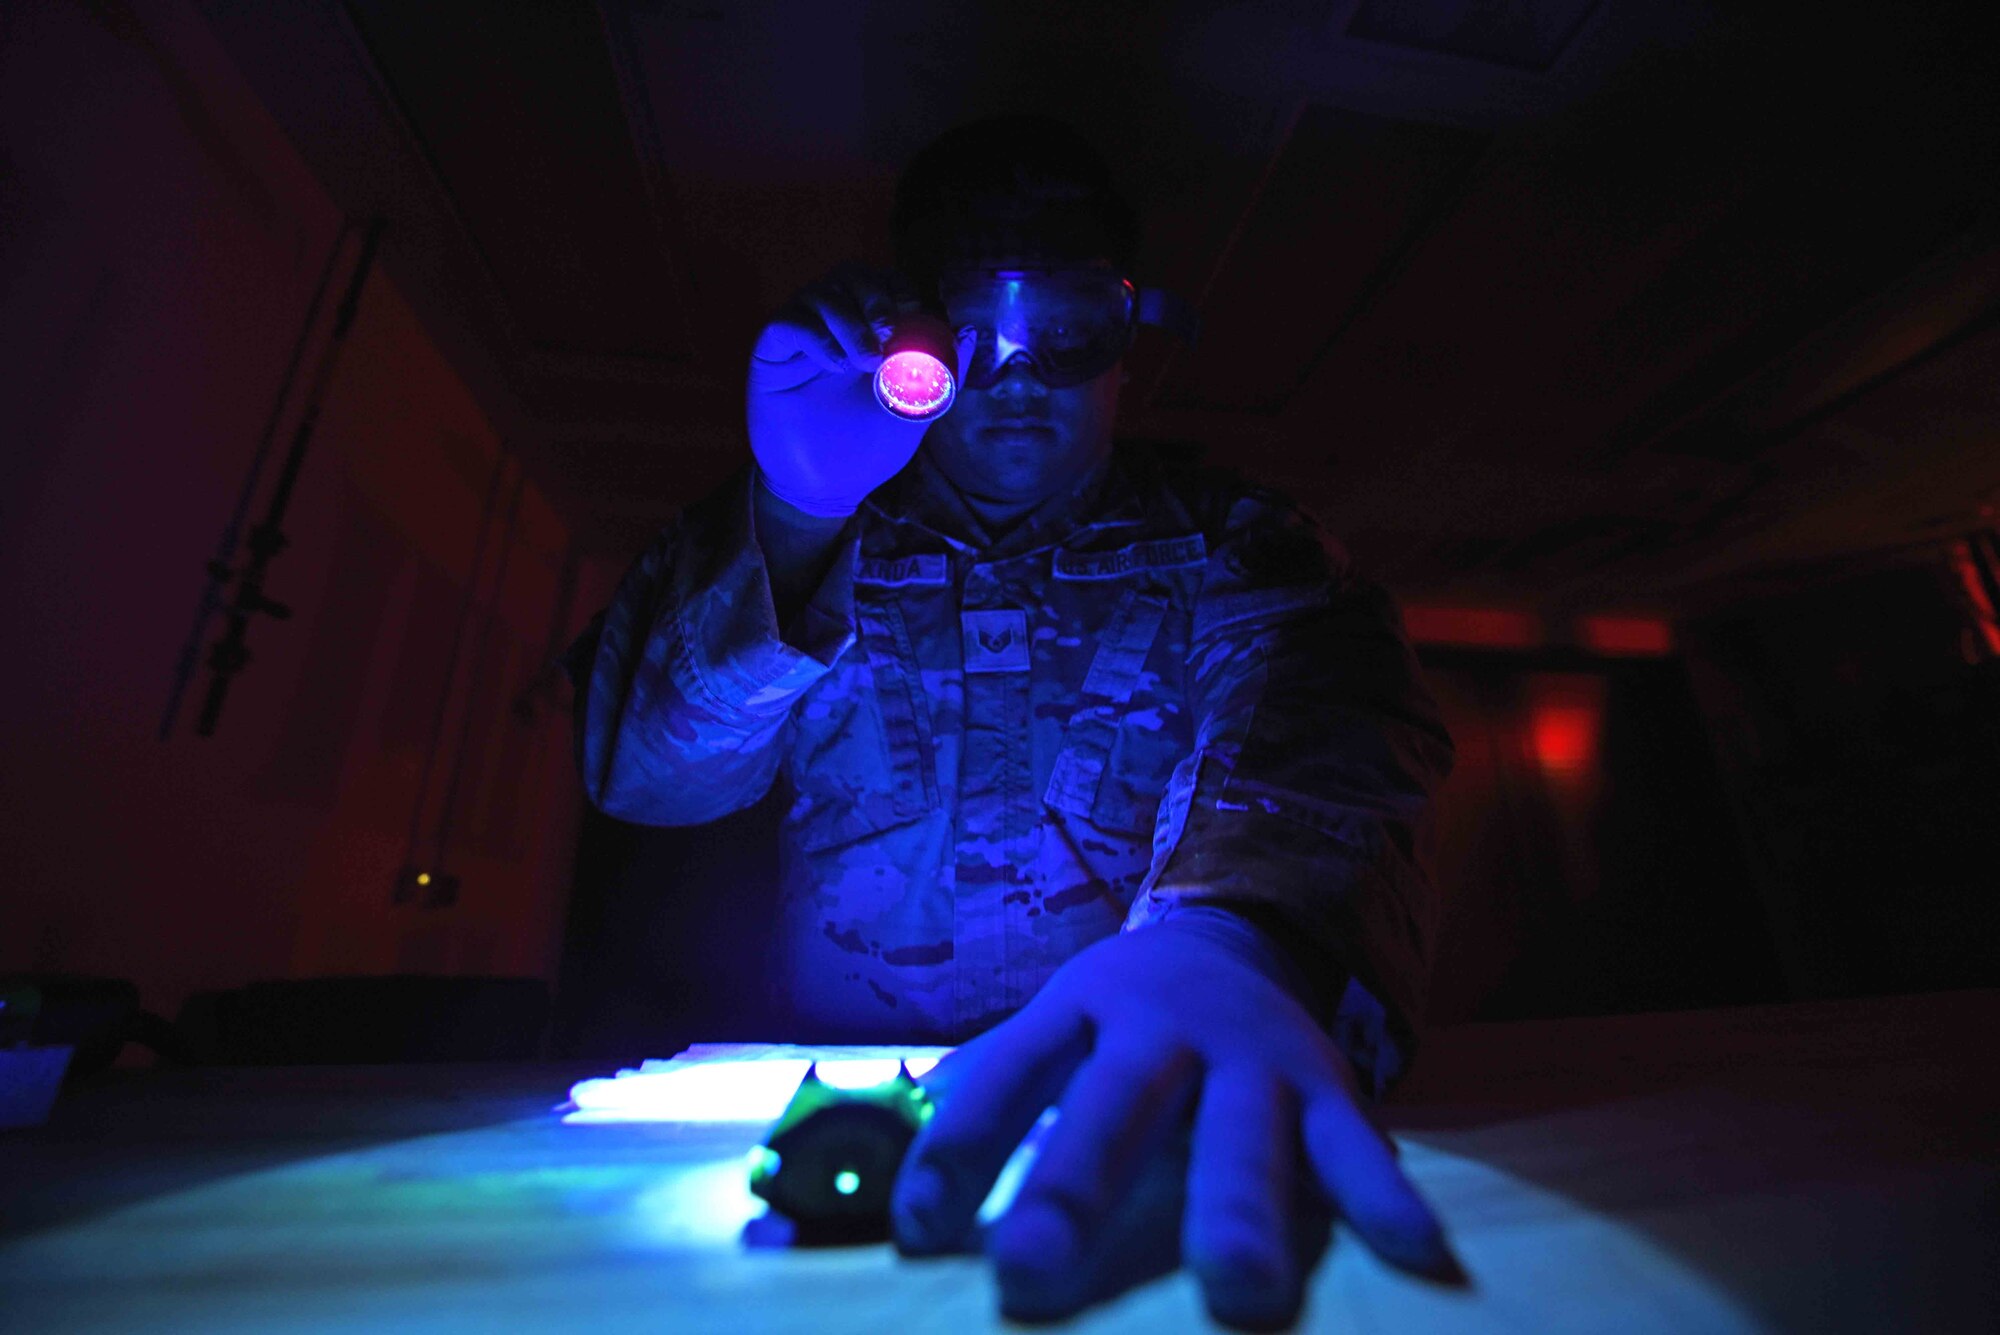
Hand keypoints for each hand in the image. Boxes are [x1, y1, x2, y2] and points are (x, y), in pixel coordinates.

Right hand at [747, 261, 932, 516]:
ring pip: (821, 293)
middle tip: (888, 333)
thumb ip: (942, 372)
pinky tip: (835, 365)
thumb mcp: (915, 410)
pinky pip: (789, 323)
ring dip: (849, 322)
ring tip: (864, 362)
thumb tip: (967, 332)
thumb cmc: (869, 448)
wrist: (826, 487)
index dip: (899, 289)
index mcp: (870, 331)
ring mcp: (803, 336)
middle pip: (852, 275)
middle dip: (875, 297)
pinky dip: (816, 337)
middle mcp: (835, 324)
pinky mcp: (772, 353)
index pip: (885, 284)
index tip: (913, 314)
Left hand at [890, 917, 1460, 1326]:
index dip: (955, 1149)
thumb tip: (884, 1195)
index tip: (913, 1229)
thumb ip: (985, 1102)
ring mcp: (1252, 1059)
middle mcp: (1163, 1030)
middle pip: (1115, 1109)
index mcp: (1078, 1012)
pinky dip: (1385, 1196)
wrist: (1237, 936)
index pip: (1004, 1075)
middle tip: (1031, 1277)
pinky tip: (1414, 1252)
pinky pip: (1356, 1145)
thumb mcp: (1049, 1030)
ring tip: (1241, 1295)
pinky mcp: (1328, 1085)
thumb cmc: (1118, 1020)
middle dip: (1073, 1192)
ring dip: (1238, 1213)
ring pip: (1243, 1136)